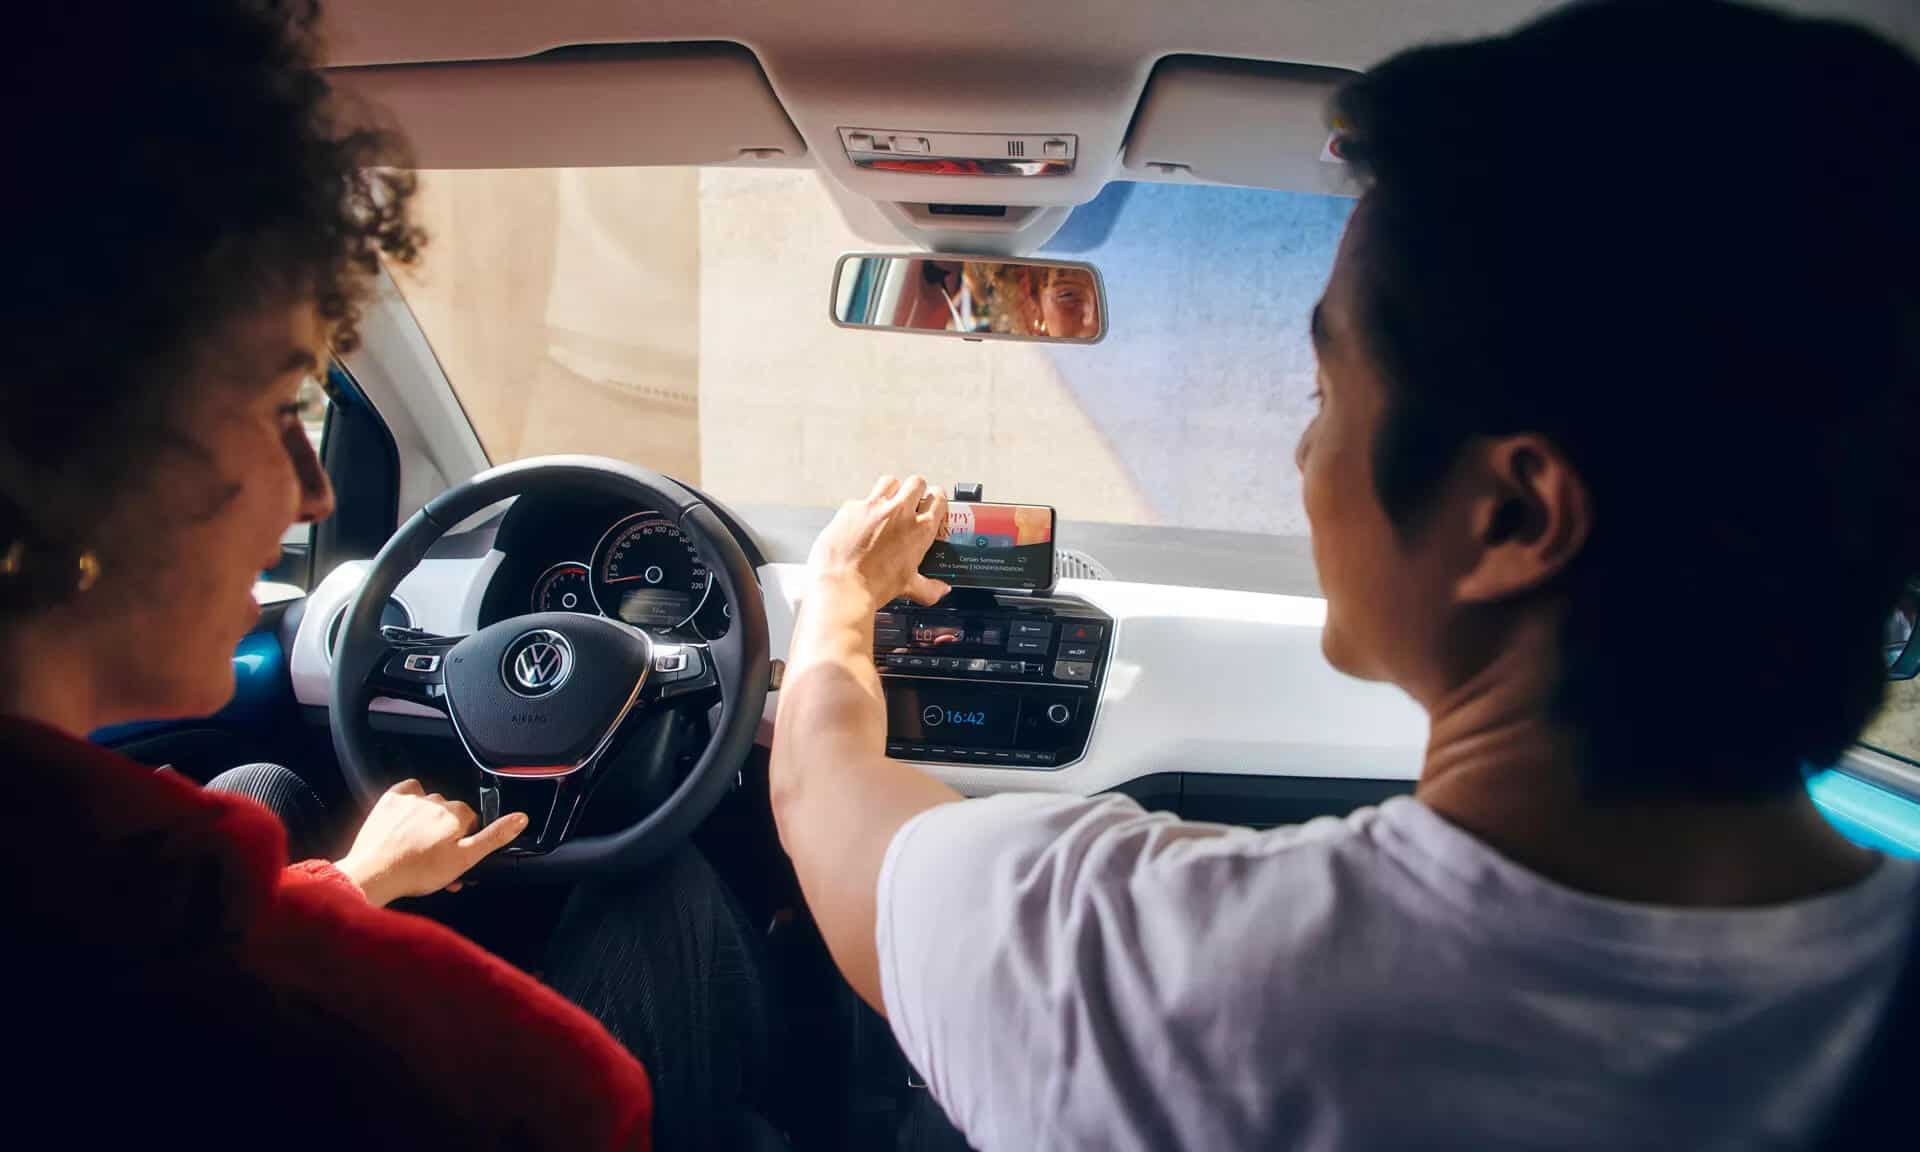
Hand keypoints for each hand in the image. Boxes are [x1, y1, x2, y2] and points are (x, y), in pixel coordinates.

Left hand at [334, 779, 527, 906]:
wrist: (374, 874)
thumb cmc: (417, 871)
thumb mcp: (464, 860)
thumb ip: (494, 837)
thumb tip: (521, 818)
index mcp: (457, 815)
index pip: (471, 822)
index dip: (464, 842)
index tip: (453, 857)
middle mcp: (437, 801)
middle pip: (450, 814)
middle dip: (445, 834)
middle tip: (434, 859)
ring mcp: (412, 799)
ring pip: (430, 805)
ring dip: (428, 821)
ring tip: (416, 847)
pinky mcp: (391, 800)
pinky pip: (408, 792)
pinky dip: (410, 804)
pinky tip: (406, 823)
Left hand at [808, 475, 951, 608]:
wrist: (841, 585)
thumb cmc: (873, 586)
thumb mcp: (908, 587)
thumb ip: (929, 588)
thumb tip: (940, 590)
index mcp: (920, 529)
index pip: (938, 498)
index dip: (936, 499)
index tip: (932, 505)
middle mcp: (900, 512)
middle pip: (917, 482)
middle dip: (915, 491)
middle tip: (911, 503)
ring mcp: (875, 506)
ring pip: (891, 481)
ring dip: (892, 490)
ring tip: (887, 504)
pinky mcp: (851, 507)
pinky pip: (861, 498)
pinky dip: (863, 507)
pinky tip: (859, 521)